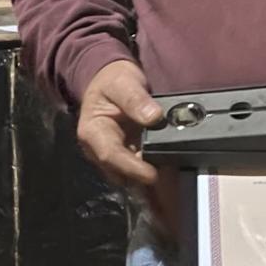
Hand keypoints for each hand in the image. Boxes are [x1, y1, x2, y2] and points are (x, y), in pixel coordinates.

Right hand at [76, 59, 161, 190]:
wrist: (109, 81)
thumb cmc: (112, 81)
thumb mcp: (122, 82)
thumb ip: (135, 99)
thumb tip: (154, 117)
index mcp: (92, 132)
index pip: (110, 155)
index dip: (132, 168)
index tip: (152, 175)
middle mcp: (98, 150)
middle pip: (120, 173)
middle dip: (143, 181)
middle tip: (171, 181)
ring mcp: (111, 157)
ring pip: (129, 179)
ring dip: (149, 184)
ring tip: (173, 183)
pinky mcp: (124, 159)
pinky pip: (137, 174)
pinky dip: (152, 177)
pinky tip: (170, 179)